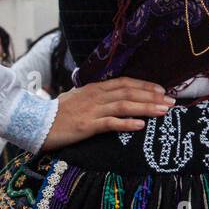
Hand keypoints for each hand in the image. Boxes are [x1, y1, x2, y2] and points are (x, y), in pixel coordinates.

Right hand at [40, 78, 175, 151]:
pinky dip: (127, 124)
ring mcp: (92, 110)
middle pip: (129, 92)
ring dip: (146, 108)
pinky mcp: (87, 125)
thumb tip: (111, 96)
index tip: (162, 90)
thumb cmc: (57, 113)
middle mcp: (96, 96)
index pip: (125, 82)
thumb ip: (94, 96)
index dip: (145, 86)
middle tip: (172, 102)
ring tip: (164, 111)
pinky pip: (110, 123)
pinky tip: (141, 126)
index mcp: (94, 88)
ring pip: (124, 106)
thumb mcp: (77, 98)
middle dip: (152, 96)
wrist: (36, 123)